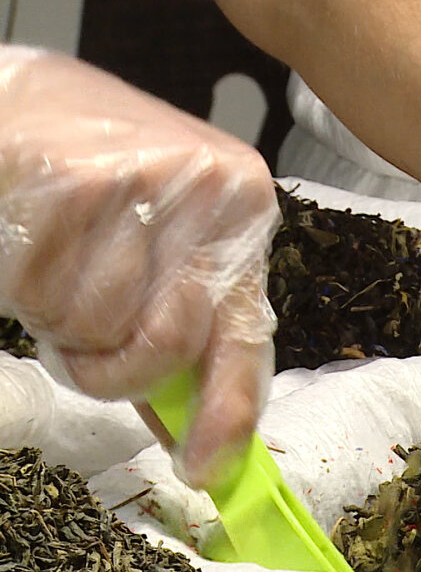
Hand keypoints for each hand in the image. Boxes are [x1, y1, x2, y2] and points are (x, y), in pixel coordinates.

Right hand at [0, 48, 279, 487]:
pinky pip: (40, 292)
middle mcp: (210, 192)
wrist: (27, 101)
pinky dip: (23, 289)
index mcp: (246, 211)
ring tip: (59, 272)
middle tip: (86, 347)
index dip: (226, 413)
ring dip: (62, 324)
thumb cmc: (104, 185)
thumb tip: (189, 431)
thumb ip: (184, 329)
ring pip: (96, 325)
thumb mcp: (165, 244)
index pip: (246, 333)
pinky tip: (32, 244)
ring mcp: (143, 181)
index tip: (204, 470)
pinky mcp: (71, 179)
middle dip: (113, 368)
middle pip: (166, 345)